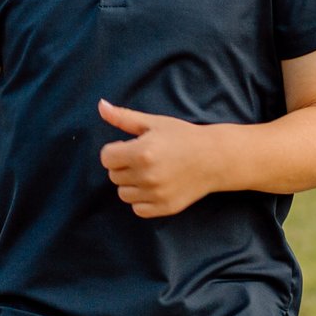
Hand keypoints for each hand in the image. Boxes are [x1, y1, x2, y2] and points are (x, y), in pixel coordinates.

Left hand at [97, 100, 223, 217]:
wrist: (215, 158)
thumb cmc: (183, 137)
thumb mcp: (154, 123)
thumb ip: (124, 117)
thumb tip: (101, 106)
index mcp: (142, 152)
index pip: (106, 158)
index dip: (115, 151)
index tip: (130, 147)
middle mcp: (147, 175)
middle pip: (114, 175)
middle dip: (123, 166)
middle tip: (144, 158)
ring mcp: (156, 194)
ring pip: (123, 194)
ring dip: (131, 184)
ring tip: (149, 172)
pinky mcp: (165, 207)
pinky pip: (138, 209)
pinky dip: (142, 199)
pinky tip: (155, 186)